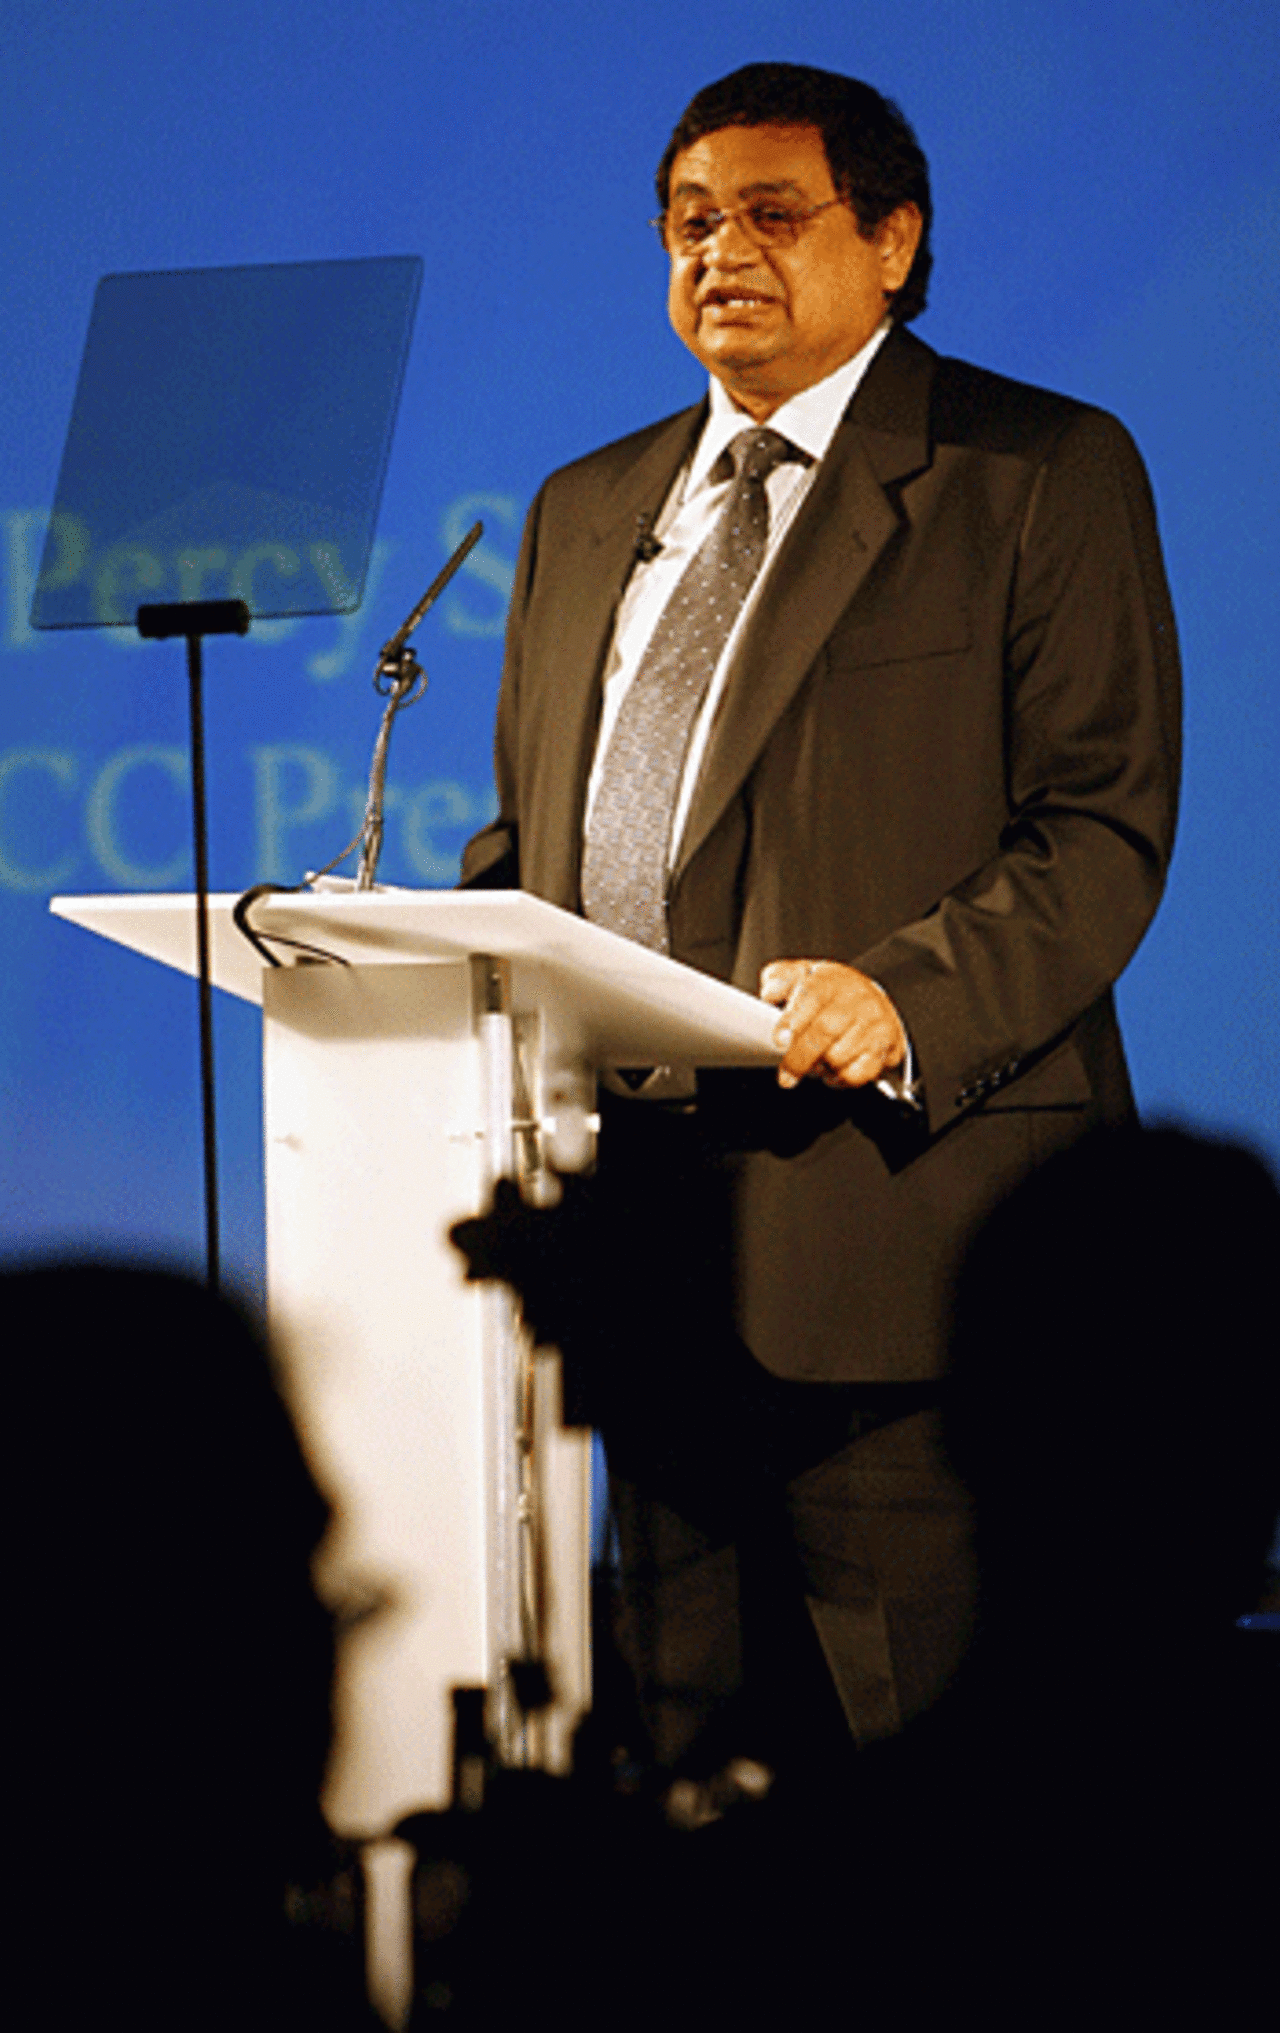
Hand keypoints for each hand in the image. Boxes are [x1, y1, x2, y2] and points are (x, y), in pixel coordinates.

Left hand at [759, 960, 908, 1090]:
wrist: (875, 1003)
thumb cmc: (830, 994)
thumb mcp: (801, 976)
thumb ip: (779, 979)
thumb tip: (770, 993)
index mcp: (831, 979)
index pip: (812, 997)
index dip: (792, 1020)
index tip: (778, 1041)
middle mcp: (858, 998)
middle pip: (824, 1031)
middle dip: (798, 1058)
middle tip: (785, 1075)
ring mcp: (875, 1022)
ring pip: (839, 1057)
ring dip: (820, 1068)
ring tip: (814, 1061)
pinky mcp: (887, 1046)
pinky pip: (857, 1073)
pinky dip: (839, 1078)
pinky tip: (833, 1068)